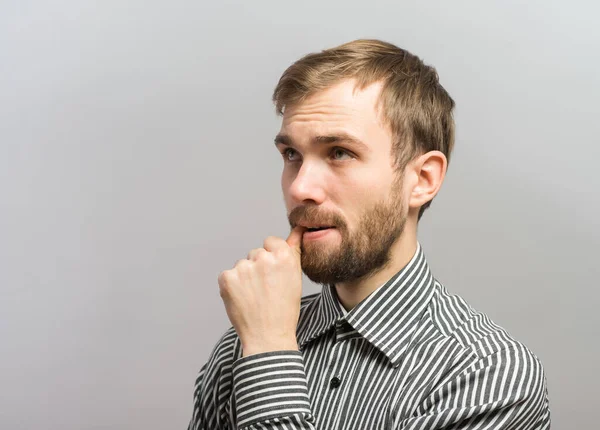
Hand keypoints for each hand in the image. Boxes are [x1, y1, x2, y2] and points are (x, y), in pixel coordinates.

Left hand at [218, 226, 304, 356]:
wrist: (267, 336)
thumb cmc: (285, 310)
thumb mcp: (295, 278)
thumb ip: (293, 251)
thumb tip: (297, 230)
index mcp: (283, 256)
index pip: (271, 242)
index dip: (272, 257)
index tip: (273, 273)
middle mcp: (263, 258)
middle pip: (256, 253)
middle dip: (258, 267)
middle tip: (265, 289)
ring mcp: (243, 267)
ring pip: (242, 265)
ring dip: (245, 277)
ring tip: (254, 297)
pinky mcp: (227, 277)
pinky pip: (229, 275)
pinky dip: (232, 286)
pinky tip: (243, 299)